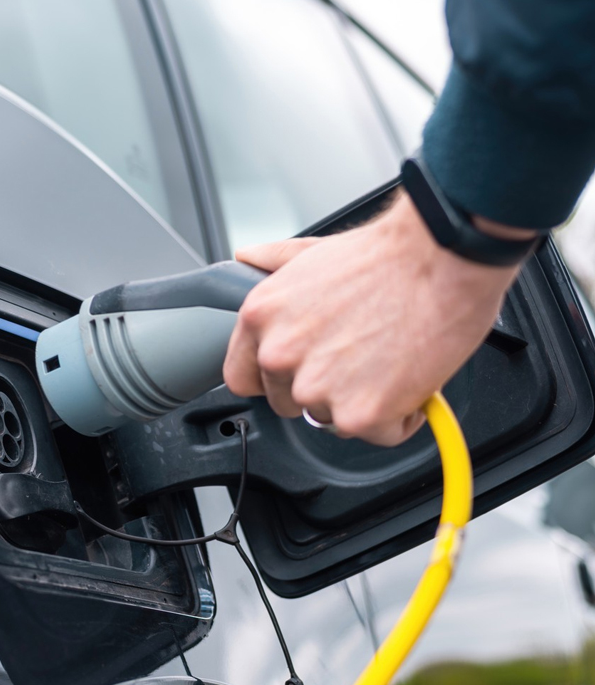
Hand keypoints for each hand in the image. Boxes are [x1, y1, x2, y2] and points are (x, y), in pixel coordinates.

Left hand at [223, 193, 520, 445]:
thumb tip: (248, 259)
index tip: (293, 376)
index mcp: (261, 318)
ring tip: (388, 358)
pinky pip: (379, 433)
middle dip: (321, 388)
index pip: (241, 377)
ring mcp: (317, 389)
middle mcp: (280, 355)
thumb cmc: (387, 255)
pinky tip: (410, 378)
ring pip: (333, 418)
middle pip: (288, 403)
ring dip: (361, 400)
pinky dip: (400, 416)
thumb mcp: (312, 252)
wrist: (443, 258)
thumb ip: (273, 263)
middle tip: (357, 358)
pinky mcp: (360, 414)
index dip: (271, 379)